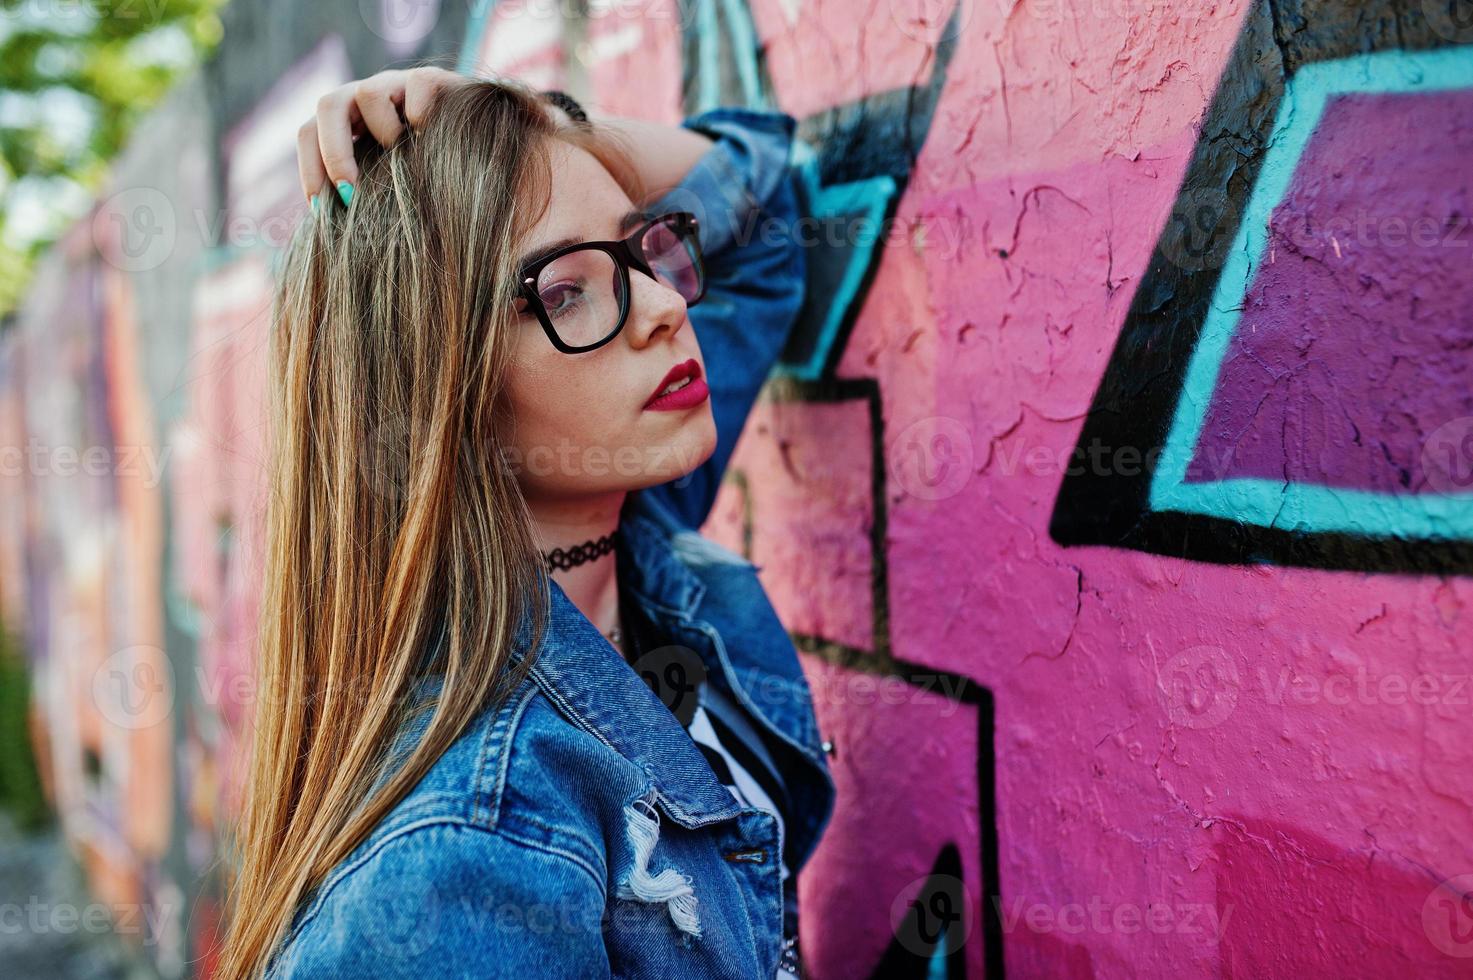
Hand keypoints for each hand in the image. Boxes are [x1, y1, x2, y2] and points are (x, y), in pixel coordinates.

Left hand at [297, 66, 469, 204]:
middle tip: (351, 193)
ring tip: (405, 157)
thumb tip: (328, 227)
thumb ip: (363, 199)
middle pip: (328, 106)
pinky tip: (430, 136)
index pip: (310, 133)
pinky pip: (419, 84)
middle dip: (334, 153)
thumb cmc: (432, 179)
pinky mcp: (437, 81)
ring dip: (383, 133)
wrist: (484, 150)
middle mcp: (368, 98)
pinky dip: (419, 112)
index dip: (310, 169)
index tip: (322, 209)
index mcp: (349, 122)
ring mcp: (400, 85)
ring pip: (369, 93)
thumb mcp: (392, 190)